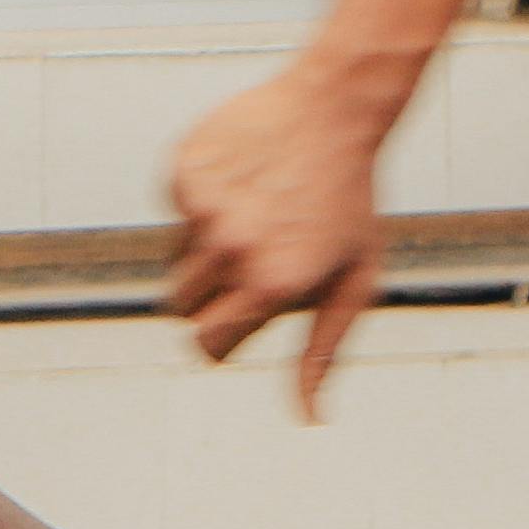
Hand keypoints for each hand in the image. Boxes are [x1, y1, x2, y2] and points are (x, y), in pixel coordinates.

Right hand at [168, 65, 397, 416]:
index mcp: (272, 285)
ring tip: (254, 218)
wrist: (332, 110)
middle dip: (207, 300)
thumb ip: (323, 352)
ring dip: (205, 252)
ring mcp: (200, 210)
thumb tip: (309, 418)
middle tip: (248, 269)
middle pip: (181, 309)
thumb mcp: (354, 281)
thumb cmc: (351, 203)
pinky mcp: (181, 175)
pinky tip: (242, 182)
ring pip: (175, 260)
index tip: (240, 322)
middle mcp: (230, 251)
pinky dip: (200, 204)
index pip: (209, 346)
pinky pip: (175, 211)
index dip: (222, 340)